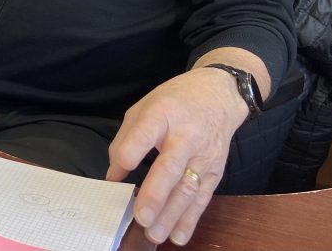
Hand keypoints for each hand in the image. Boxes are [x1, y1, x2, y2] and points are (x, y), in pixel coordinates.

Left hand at [106, 67, 249, 245]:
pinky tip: (177, 235)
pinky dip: (190, 219)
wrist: (218, 95)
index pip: (143, 135)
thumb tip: (113, 175)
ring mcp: (203, 156)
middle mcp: (185, 136)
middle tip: (141, 217)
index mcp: (162, 114)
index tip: (115, 175)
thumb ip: (125, 140)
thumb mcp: (143, 107)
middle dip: (155, 195)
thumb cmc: (174, 101)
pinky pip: (202, 198)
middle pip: (170, 168)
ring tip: (154, 234)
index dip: (128, 155)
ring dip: (171, 215)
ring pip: (187, 189)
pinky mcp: (215, 171)